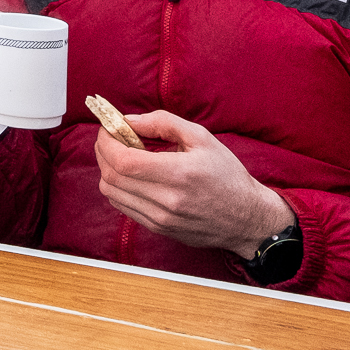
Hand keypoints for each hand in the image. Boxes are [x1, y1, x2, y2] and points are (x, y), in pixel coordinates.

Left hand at [94, 110, 293, 256]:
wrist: (246, 218)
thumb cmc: (226, 175)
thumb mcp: (202, 138)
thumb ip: (162, 122)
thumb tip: (129, 120)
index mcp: (179, 174)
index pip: (123, 161)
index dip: (107, 142)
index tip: (108, 128)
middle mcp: (167, 201)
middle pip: (112, 177)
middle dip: (103, 152)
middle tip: (110, 138)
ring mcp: (160, 219)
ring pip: (112, 193)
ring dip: (108, 170)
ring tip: (122, 155)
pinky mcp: (158, 229)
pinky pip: (122, 207)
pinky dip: (118, 187)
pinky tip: (131, 176)